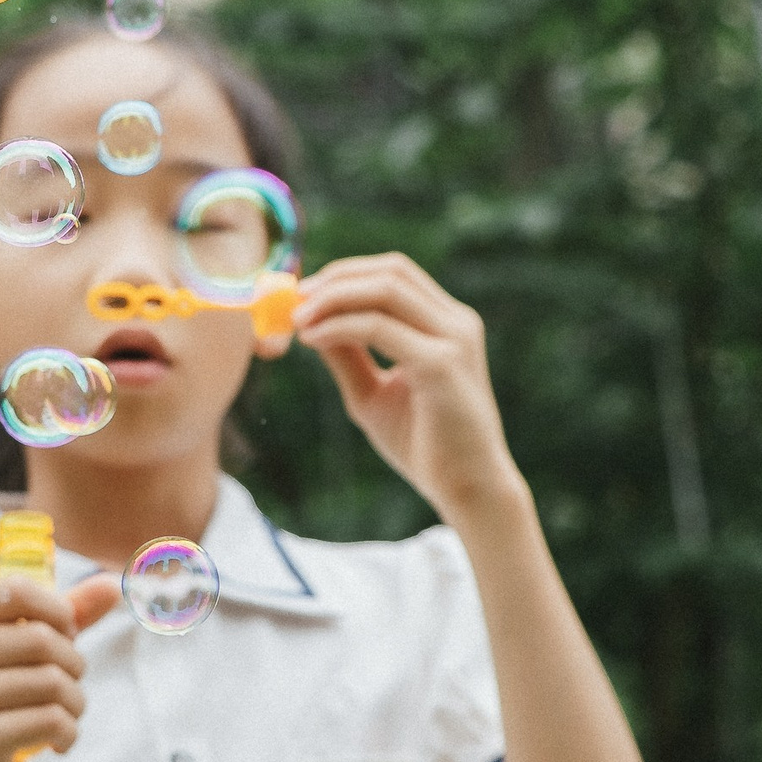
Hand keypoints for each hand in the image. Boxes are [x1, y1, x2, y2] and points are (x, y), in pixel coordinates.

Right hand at [0, 574, 121, 761]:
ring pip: (52, 682)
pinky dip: (68, 733)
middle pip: (42, 639)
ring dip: (75, 703)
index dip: (58, 612)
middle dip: (74, 666)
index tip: (66, 638)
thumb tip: (112, 584)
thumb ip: (63, 616)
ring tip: (66, 716)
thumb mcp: (20, 655)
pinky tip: (57, 742)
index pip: (18, 590)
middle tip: (70, 689)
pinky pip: (50, 720)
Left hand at [292, 253, 525, 526]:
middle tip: (294, 298)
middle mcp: (456, 323)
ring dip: (333, 297)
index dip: (345, 274)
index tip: (303, 291)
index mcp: (446, 324)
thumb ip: (346, 355)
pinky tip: (312, 339)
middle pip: (391, 271)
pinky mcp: (442, 364)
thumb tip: (309, 320)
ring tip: (298, 319)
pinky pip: (379, 329)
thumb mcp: (373, 392)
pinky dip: (340, 326)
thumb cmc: (424, 444)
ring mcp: (453, 340)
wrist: (468, 490)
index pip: (395, 274)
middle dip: (336, 278)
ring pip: (386, 290)